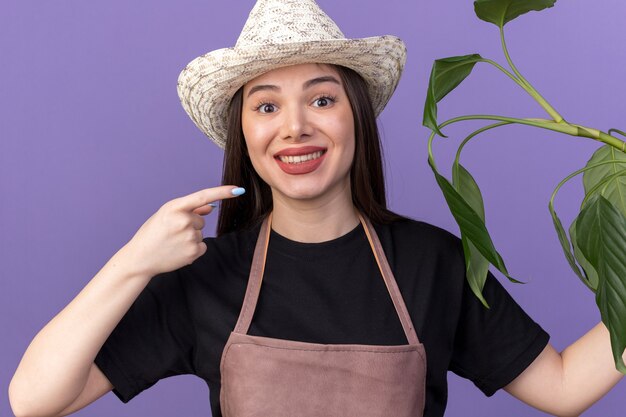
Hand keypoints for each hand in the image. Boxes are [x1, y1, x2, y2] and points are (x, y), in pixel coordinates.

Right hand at [123, 185, 244, 276]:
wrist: (140, 258)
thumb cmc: (153, 233)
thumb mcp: (166, 215)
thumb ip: (190, 209)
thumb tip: (211, 207)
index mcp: (174, 207)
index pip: (203, 196)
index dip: (222, 192)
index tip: (238, 189)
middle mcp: (183, 220)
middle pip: (201, 219)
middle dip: (190, 224)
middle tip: (172, 232)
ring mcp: (189, 237)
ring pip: (201, 233)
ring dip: (190, 237)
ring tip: (172, 242)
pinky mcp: (194, 251)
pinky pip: (202, 245)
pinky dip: (193, 248)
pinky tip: (178, 251)